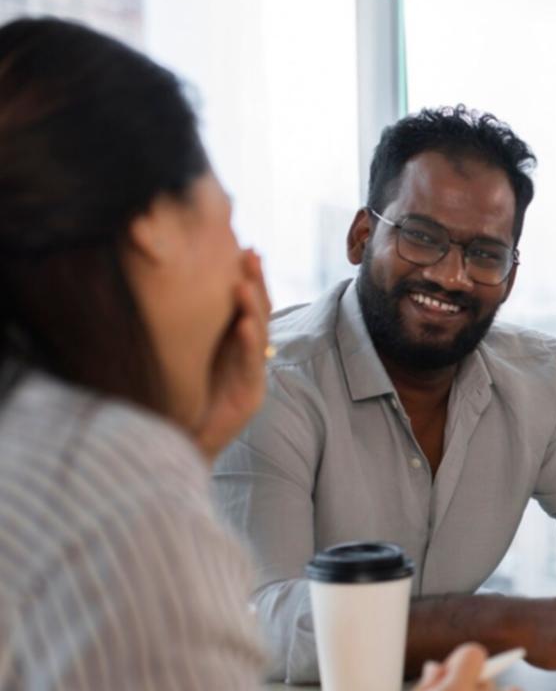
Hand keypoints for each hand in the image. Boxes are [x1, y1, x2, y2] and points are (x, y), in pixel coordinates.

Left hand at [192, 249, 270, 459]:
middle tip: (249, 256)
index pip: (246, 305)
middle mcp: (246, 356)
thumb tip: (161, 283)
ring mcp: (251, 376)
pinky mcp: (250, 396)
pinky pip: (253, 366)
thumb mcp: (176, 355)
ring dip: (253, 309)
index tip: (244, 249)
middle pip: (259, 314)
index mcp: (231, 344)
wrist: (176, 442)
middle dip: (256, 284)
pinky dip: (248, 344)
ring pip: (259, 336)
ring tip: (243, 285)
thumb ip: (180, 326)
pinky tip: (242, 326)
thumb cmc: (173, 399)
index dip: (249, 278)